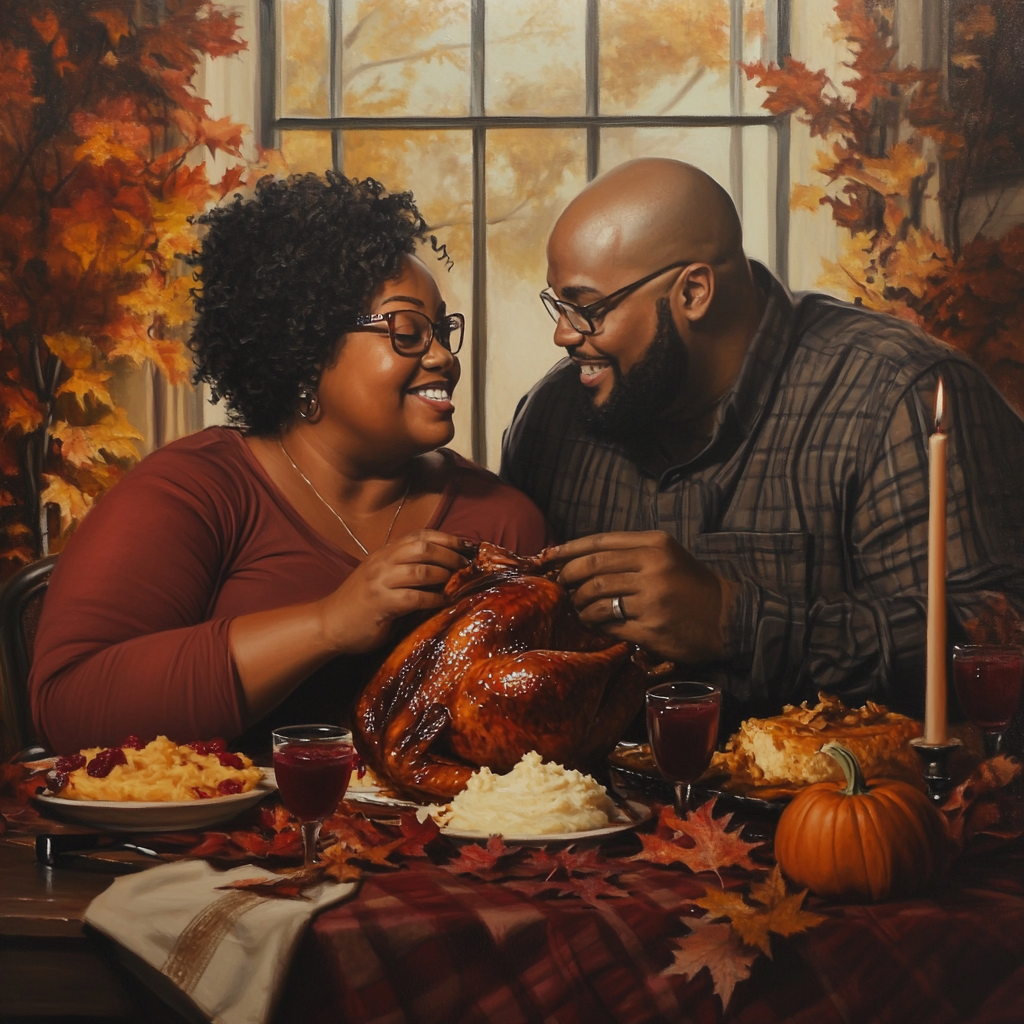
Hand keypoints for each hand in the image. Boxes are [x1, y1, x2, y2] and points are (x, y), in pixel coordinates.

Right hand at [319, 530, 471, 653]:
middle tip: (466, 566)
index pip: (419, 535)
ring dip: (443, 576)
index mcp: (384, 552)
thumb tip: (443, 568)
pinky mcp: (380, 603)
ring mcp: (380, 581)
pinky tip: (443, 603)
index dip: (446, 538)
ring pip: (421, 569)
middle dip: (450, 555)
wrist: (328, 623)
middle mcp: (382, 562)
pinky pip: (414, 597)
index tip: (467, 546)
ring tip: (455, 583)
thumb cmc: (360, 603)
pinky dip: (433, 599)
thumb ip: (404, 568)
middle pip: (423, 547)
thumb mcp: (381, 576)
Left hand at [550, 531, 729, 663]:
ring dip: (580, 604)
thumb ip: (629, 551)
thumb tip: (579, 557)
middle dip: (568, 578)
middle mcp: (652, 567)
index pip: (599, 542)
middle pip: (592, 569)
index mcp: (655, 544)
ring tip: (579, 608)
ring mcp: (651, 599)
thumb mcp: (667, 555)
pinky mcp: (651, 628)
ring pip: (596, 598)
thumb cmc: (690, 584)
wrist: (727, 618)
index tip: (548, 556)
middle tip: (560, 586)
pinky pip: (609, 624)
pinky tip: (594, 624)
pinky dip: (595, 624)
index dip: (568, 549)